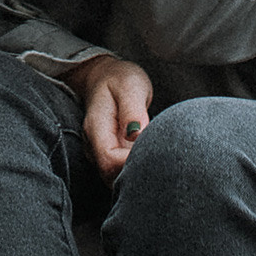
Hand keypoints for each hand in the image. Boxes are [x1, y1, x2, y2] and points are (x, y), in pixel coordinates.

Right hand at [68, 53, 152, 178]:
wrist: (104, 77)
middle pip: (111, 177)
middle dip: (136, 176)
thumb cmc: (119, 78)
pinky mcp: (109, 155)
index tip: (154, 153)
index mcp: (96, 128)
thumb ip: (132, 110)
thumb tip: (137, 135)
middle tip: (163, 162)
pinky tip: (152, 161)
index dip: (132, 164)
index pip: (110, 161)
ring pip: (115, 178)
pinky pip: (120, 172)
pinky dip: (136, 171)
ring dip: (137, 175)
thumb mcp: (129, 85)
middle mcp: (93, 146)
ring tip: (160, 161)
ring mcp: (99, 153)